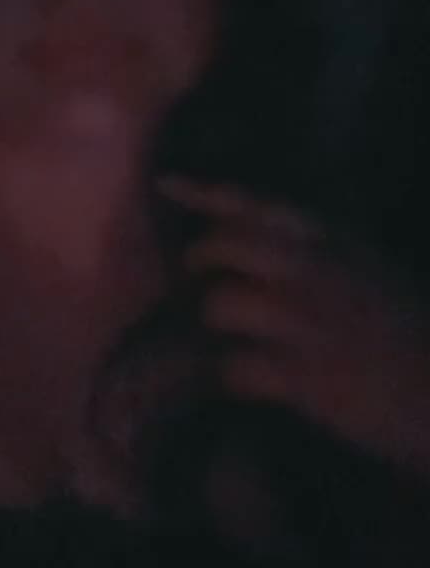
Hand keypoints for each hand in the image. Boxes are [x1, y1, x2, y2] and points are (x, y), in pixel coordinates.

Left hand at [157, 175, 429, 480]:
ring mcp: (306, 321)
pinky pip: (232, 366)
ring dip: (211, 327)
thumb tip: (256, 242)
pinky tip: (244, 383)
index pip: (257, 203)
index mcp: (334, 241)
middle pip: (222, 245)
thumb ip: (320, 251)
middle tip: (195, 287)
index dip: (204, 192)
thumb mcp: (371, 271)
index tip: (164, 184)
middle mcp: (316, 270)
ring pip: (219, 304)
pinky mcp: (302, 377)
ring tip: (225, 341)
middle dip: (197, 264)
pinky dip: (227, 376)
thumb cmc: (410, 335)